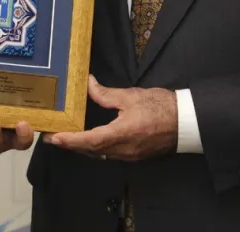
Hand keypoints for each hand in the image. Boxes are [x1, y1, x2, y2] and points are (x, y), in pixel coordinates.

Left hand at [43, 76, 176, 161]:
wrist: (186, 121)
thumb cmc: (160, 107)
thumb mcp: (130, 96)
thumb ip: (105, 94)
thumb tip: (88, 84)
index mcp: (120, 134)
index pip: (88, 141)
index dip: (69, 141)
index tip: (53, 138)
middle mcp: (122, 150)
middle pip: (90, 151)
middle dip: (71, 145)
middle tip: (53, 136)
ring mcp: (129, 155)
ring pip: (99, 154)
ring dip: (83, 147)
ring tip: (67, 137)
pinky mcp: (135, 155)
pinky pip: (109, 154)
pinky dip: (96, 148)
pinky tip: (90, 140)